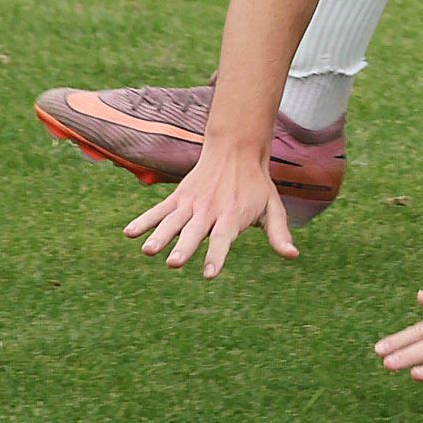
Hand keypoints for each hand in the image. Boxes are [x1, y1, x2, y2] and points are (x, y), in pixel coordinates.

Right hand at [122, 152, 298, 277]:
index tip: (209, 275)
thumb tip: (293, 255)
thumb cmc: (255, 185)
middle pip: (194, 232)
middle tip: (173, 263)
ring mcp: (192, 203)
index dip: (216, 257)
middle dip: (184, 248)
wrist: (236, 148)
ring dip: (160, 236)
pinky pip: (159, 210)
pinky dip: (144, 220)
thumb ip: (279, 233)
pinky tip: (129, 233)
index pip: (223, 240)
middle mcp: (210, 211)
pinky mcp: (179, 197)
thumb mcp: (272, 207)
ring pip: (173, 222)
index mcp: (232, 217)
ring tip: (149, 251)